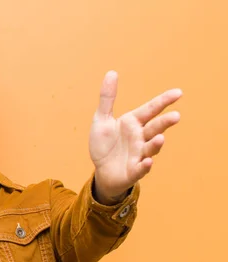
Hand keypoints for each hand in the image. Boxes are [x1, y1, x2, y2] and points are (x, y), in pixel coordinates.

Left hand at [89, 71, 181, 203]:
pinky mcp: (133, 171)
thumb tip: (111, 72)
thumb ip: (107, 98)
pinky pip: (141, 169)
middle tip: (175, 116)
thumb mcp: (102, 119)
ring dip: (156, 144)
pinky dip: (144, 166)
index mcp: (133, 123)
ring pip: (150, 148)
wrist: (101, 170)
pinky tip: (147, 162)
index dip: (163, 101)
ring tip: (160, 137)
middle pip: (154, 128)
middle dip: (164, 123)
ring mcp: (139, 154)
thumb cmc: (104, 144)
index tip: (178, 92)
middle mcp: (140, 137)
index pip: (151, 109)